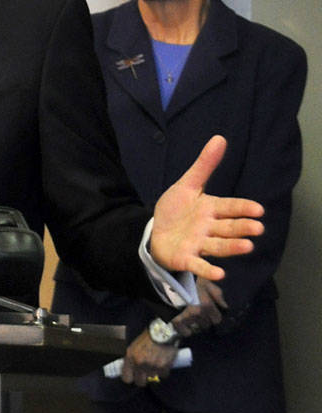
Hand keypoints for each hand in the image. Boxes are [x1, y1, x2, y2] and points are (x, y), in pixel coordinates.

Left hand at [119, 327, 179, 386]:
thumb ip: (131, 360)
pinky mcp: (163, 367)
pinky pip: (163, 375)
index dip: (131, 378)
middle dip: (144, 379)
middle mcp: (139, 363)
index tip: (134, 377)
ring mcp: (151, 366)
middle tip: (147, 372)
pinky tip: (163, 361)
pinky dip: (164, 370)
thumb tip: (129, 372)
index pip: (126, 378)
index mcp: (130, 357)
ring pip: (152, 379)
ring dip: (154, 373)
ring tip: (156, 362)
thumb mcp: (134, 347)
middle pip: (140, 382)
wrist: (162, 331)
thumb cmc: (148, 338)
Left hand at [149, 134, 262, 297]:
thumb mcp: (187, 184)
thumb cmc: (177, 209)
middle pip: (228, 228)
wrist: (155, 230)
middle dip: (242, 228)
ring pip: (218, 246)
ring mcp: (199, 244)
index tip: (258, 209)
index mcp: (211, 209)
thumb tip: (220, 138)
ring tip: (248, 246)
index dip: (243, 208)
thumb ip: (204, 165)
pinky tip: (219, 274)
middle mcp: (209, 228)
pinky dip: (207, 269)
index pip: (230, 207)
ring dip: (232, 247)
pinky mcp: (186, 258)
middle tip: (258, 228)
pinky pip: (198, 263)